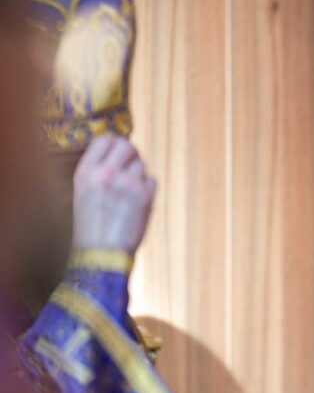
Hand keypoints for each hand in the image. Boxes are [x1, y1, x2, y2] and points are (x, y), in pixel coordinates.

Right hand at [71, 136, 156, 253]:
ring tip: (128, 194)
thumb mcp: (83, 192)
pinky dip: (148, 189)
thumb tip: (118, 150)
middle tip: (130, 166)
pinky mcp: (144, 195)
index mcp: (85, 172)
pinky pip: (152, 180)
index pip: (104, 139)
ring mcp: (126, 183)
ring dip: (138, 175)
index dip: (114, 143)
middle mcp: (105, 173)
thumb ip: (97, 170)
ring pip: (141, 164)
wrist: (100, 253)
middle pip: (127, 146)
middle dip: (131, 154)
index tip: (118, 151)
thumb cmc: (91, 225)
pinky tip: (137, 203)